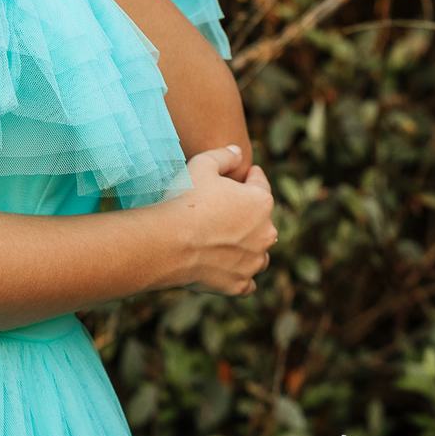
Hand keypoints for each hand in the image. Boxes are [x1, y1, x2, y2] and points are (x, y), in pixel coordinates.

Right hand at [171, 146, 277, 297]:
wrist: (169, 243)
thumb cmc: (185, 199)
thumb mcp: (202, 164)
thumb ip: (225, 155)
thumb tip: (238, 151)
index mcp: (260, 202)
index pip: (261, 183)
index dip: (250, 177)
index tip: (243, 175)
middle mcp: (266, 233)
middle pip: (262, 219)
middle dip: (248, 213)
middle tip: (225, 208)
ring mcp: (253, 261)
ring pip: (259, 252)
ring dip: (248, 246)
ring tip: (227, 240)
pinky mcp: (239, 284)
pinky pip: (247, 281)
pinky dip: (240, 274)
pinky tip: (227, 267)